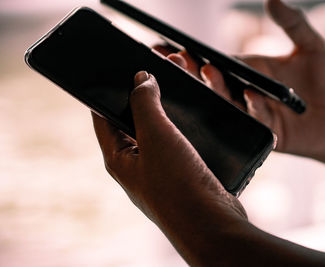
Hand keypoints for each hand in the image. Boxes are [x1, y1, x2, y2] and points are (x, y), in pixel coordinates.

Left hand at [92, 70, 245, 224]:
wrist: (213, 224)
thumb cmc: (178, 185)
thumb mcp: (155, 135)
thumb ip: (144, 103)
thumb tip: (141, 78)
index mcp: (119, 158)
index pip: (103, 117)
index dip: (109, 91)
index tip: (121, 70)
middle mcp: (138, 165)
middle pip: (134, 122)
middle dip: (145, 96)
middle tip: (160, 71)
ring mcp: (162, 170)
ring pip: (161, 130)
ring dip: (168, 109)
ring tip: (180, 86)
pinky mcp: (185, 173)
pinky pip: (181, 142)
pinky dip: (186, 127)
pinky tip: (196, 116)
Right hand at [157, 0, 324, 160]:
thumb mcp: (312, 47)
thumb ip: (293, 23)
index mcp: (248, 71)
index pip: (215, 62)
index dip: (194, 56)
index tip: (172, 47)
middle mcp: (244, 92)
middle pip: (212, 83)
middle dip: (192, 71)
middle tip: (177, 59)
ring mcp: (251, 113)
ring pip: (225, 102)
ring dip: (214, 88)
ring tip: (207, 72)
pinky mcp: (263, 132)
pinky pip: (251, 119)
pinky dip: (250, 106)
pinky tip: (250, 94)